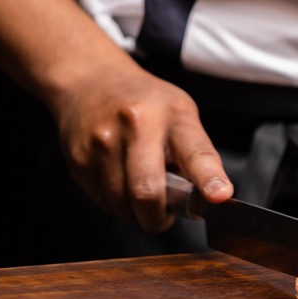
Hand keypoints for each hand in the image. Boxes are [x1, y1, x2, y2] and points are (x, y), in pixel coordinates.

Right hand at [52, 62, 232, 232]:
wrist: (89, 80)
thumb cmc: (144, 101)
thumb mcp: (181, 113)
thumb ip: (195, 154)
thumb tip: (205, 198)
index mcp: (171, 115)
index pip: (195, 152)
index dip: (209, 178)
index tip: (219, 195)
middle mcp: (134, 125)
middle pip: (147, 192)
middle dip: (158, 218)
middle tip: (164, 215)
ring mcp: (101, 143)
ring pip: (122, 205)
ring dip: (135, 211)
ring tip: (139, 186)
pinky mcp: (78, 160)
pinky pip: (102, 202)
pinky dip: (115, 203)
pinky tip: (119, 180)